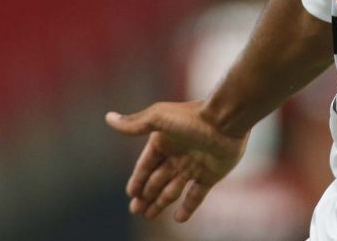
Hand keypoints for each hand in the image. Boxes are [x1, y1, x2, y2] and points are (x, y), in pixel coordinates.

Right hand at [105, 101, 247, 221]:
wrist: (227, 119)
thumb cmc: (192, 117)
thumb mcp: (159, 118)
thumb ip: (135, 123)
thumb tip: (109, 118)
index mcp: (165, 142)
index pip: (146, 165)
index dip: (138, 179)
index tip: (131, 193)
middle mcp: (178, 155)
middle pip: (157, 180)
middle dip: (146, 195)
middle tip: (136, 210)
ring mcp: (195, 166)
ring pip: (172, 189)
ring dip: (160, 203)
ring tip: (149, 215)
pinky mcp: (211, 175)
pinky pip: (196, 195)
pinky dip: (188, 207)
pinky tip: (178, 218)